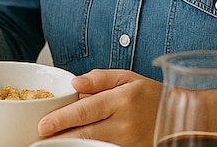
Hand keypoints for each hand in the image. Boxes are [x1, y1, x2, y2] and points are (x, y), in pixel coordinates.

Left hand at [37, 69, 162, 146]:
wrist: (176, 116)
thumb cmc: (148, 95)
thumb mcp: (126, 77)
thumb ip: (99, 78)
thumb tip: (75, 83)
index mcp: (122, 99)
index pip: (86, 110)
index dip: (62, 119)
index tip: (43, 125)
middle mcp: (125, 123)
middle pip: (86, 133)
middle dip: (60, 137)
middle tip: (39, 139)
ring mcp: (128, 141)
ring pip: (93, 145)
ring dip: (71, 145)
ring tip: (53, 142)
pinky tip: (74, 145)